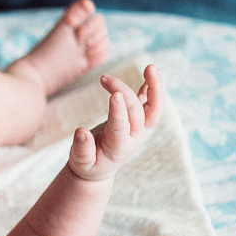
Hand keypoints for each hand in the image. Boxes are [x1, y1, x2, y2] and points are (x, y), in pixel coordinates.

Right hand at [69, 66, 163, 181]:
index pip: (121, 127)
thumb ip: (81, 149)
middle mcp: (134, 136)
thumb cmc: (87, 164)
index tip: (114, 94)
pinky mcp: (137, 119)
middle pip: (136, 112)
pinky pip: (149, 101)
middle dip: (124, 92)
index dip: (119, 111)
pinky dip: (152, 86)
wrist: (100, 168)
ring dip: (155, 87)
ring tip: (152, 67)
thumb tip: (81, 132)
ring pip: (153, 108)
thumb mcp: (80, 162)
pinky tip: (154, 71)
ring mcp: (139, 127)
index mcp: (118, 147)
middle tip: (105, 78)